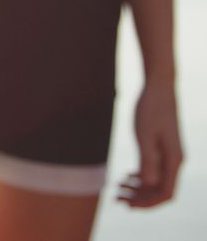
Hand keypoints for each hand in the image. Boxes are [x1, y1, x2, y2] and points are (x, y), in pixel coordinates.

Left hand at [119, 81, 182, 207]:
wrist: (158, 87)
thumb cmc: (150, 108)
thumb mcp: (144, 134)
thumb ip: (147, 159)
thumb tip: (148, 183)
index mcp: (174, 160)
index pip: (165, 193)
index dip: (147, 203)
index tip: (126, 204)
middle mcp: (175, 160)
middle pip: (160, 191)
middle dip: (139, 198)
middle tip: (116, 198)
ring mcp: (169, 154)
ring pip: (157, 181)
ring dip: (138, 188)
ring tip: (117, 188)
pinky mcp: (163, 148)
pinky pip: (155, 170)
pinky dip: (141, 177)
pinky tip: (126, 176)